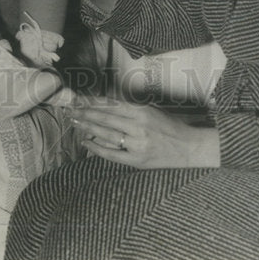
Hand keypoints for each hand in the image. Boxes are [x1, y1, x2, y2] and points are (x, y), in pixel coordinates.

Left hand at [72, 96, 220, 169]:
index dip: (93, 101)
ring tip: (75, 122)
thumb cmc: (169, 127)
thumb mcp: (151, 110)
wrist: (188, 148)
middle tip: (70, 110)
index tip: (79, 98)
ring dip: (88, 128)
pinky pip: (112, 154)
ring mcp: (137, 145)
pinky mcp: (137, 161)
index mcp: (142, 112)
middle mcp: (138, 127)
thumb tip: (105, 103)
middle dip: (86, 113)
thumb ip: (129, 108)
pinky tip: (86, 142)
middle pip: (105, 119)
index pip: (111, 105)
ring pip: (106, 134)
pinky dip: (97, 148)